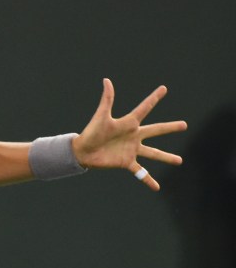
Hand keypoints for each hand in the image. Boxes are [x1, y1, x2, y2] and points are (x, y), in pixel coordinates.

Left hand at [72, 78, 187, 190]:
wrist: (83, 151)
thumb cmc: (91, 132)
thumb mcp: (101, 116)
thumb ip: (107, 99)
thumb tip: (107, 80)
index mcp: (128, 123)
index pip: (144, 108)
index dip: (154, 98)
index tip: (164, 88)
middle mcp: (133, 136)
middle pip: (156, 130)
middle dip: (170, 127)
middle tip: (185, 125)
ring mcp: (132, 149)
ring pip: (154, 153)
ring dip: (166, 157)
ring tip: (180, 161)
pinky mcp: (127, 162)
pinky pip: (140, 172)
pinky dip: (148, 179)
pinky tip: (157, 187)